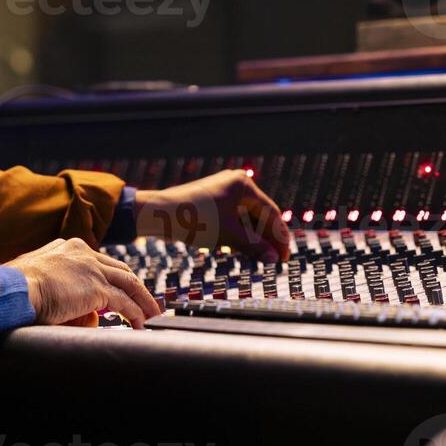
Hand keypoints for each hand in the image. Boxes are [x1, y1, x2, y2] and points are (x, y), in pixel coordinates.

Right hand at [5, 238, 161, 328]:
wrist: (14, 289)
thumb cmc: (14, 287)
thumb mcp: (34, 277)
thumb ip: (50, 283)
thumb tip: (60, 301)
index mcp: (68, 247)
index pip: (99, 261)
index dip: (111, 276)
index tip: (119, 289)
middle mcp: (83, 252)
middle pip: (119, 269)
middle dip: (134, 286)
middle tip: (144, 300)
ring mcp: (92, 269)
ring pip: (128, 283)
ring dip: (142, 300)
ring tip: (152, 314)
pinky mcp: (96, 288)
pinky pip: (124, 302)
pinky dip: (136, 313)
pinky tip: (140, 324)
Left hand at [134, 170, 290, 261]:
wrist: (159, 215)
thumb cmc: (194, 219)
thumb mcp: (229, 235)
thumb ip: (255, 246)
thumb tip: (276, 259)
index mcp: (244, 185)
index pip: (271, 212)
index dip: (280, 236)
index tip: (285, 256)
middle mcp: (236, 184)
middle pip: (260, 215)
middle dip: (267, 238)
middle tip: (276, 260)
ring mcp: (224, 193)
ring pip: (247, 219)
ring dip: (254, 238)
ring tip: (262, 258)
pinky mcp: (214, 203)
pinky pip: (234, 220)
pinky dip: (240, 235)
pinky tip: (245, 251)